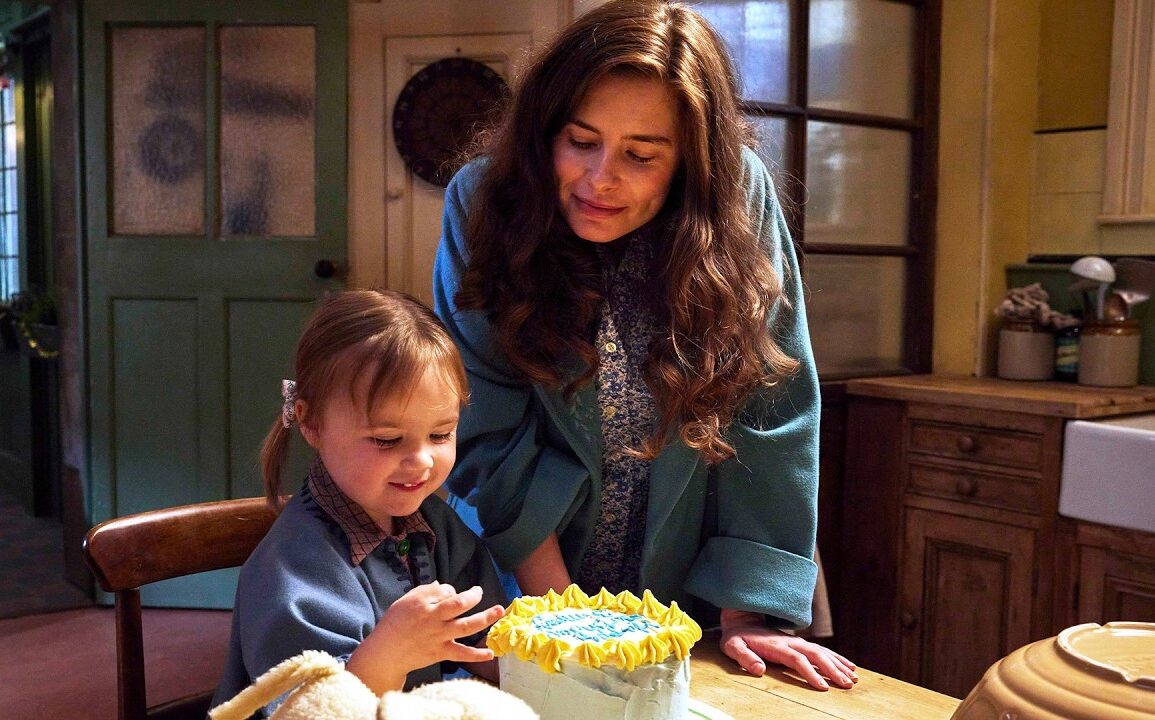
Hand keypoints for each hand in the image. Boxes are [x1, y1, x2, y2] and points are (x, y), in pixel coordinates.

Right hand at [347, 583, 504, 692]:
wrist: (386, 653)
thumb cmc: (395, 623)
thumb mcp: (406, 600)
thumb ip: (427, 592)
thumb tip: (446, 588)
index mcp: (423, 603)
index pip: (445, 591)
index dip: (451, 590)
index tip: (450, 594)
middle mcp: (433, 618)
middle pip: (459, 604)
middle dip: (474, 596)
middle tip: (480, 591)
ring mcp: (439, 636)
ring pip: (466, 626)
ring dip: (485, 618)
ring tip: (499, 611)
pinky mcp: (441, 652)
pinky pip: (462, 654)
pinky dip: (476, 654)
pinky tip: (490, 653)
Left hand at [719, 609, 857, 690]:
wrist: (742, 619)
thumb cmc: (737, 636)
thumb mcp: (733, 646)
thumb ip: (745, 657)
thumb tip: (758, 669)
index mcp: (776, 645)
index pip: (797, 659)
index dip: (810, 673)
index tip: (823, 686)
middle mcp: (790, 642)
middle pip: (815, 655)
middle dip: (833, 670)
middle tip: (847, 684)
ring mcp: (797, 641)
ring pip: (823, 652)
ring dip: (839, 664)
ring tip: (853, 678)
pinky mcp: (800, 643)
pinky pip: (823, 650)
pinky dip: (837, 658)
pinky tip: (849, 666)